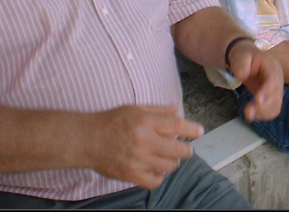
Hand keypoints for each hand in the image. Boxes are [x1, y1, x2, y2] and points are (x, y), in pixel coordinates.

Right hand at [86, 104, 203, 189]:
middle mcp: (144, 140)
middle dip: (186, 149)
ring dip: (173, 162)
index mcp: (145, 121)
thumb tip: (176, 109)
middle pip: (177, 149)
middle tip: (186, 149)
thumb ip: (158, 110)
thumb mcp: (135, 108)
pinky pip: (155, 181)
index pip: (177, 126)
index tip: (200, 132)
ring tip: (169, 157)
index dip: (192, 129)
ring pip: (169, 166)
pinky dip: (160, 176)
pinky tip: (157, 169)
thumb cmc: (111, 121)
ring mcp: (138, 159)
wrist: (87, 139)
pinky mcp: (131, 174)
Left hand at [227, 40, 283, 121]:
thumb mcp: (240, 56)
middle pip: (277, 96)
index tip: (258, 100)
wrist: (245, 58)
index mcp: (272, 66)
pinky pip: (272, 110)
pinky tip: (253, 114)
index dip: (267, 91)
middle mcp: (278, 78)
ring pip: (276, 106)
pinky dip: (264, 115)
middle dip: (263, 106)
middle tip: (248, 112)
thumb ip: (241, 65)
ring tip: (249, 115)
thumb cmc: (243, 56)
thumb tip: (242, 76)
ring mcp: (276, 89)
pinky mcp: (271, 97)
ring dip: (263, 113)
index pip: (273, 79)